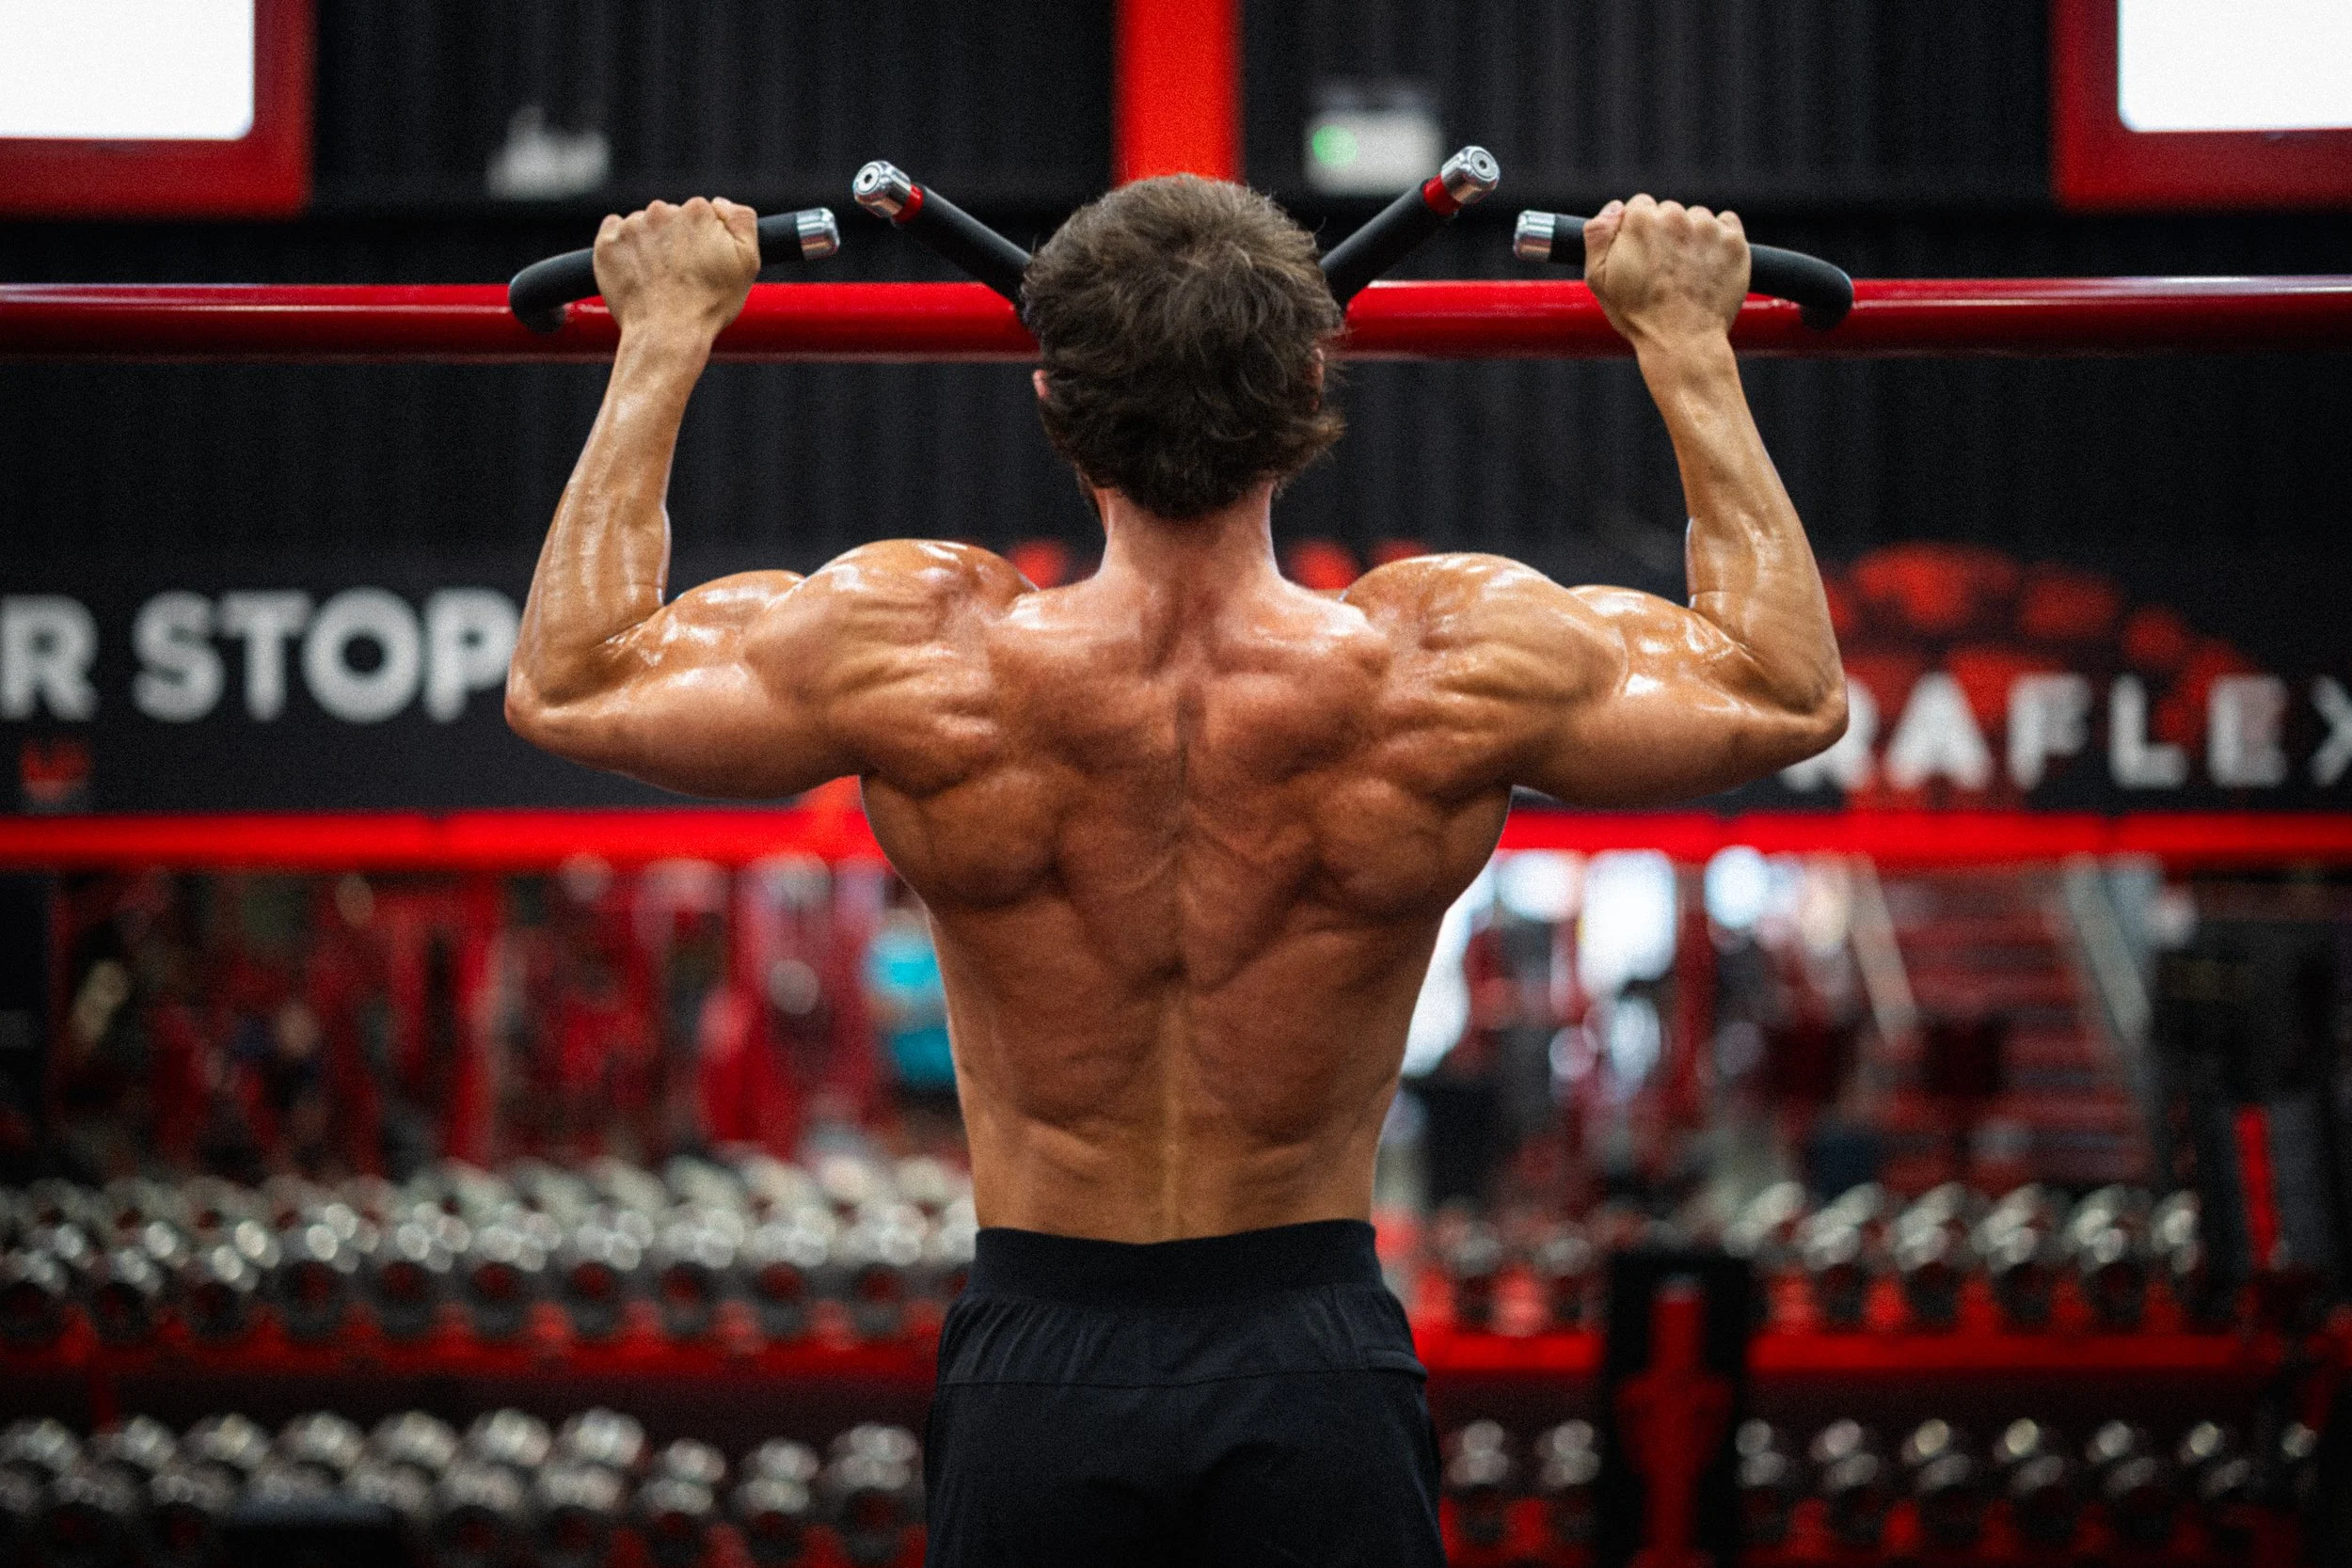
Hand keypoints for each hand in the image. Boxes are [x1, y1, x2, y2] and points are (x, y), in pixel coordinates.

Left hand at [593, 197, 759, 339]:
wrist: (667, 333)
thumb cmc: (710, 304)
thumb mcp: (748, 262)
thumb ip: (742, 220)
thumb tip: (721, 203)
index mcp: (697, 211)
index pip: (701, 213)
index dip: (705, 239)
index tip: (703, 262)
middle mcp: (661, 211)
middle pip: (671, 217)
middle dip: (676, 240)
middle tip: (681, 274)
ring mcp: (631, 227)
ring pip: (643, 226)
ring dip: (650, 245)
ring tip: (658, 278)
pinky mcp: (607, 243)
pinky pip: (613, 232)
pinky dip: (623, 247)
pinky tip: (636, 270)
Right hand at [1581, 195, 1749, 349]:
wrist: (1683, 341)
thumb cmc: (1638, 314)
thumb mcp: (1598, 278)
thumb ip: (1597, 234)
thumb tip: (1614, 207)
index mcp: (1640, 220)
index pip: (1639, 206)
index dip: (1638, 231)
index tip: (1643, 255)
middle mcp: (1676, 217)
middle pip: (1669, 211)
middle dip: (1666, 233)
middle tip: (1664, 269)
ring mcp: (1708, 228)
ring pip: (1697, 219)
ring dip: (1693, 237)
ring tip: (1687, 272)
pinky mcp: (1734, 241)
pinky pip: (1727, 225)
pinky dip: (1719, 240)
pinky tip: (1708, 265)